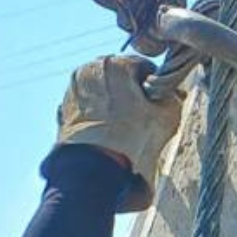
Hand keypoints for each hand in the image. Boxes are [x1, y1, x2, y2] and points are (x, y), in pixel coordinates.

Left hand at [55, 54, 187, 209]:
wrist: (95, 172)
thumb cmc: (132, 141)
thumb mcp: (167, 116)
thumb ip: (173, 97)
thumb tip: (172, 94)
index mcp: (115, 64)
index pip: (144, 68)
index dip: (157, 87)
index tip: (160, 105)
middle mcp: (88, 71)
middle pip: (119, 78)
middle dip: (131, 94)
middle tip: (144, 118)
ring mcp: (72, 91)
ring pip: (102, 93)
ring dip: (114, 105)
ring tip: (126, 130)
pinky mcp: (64, 113)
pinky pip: (88, 109)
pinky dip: (98, 117)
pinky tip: (109, 136)